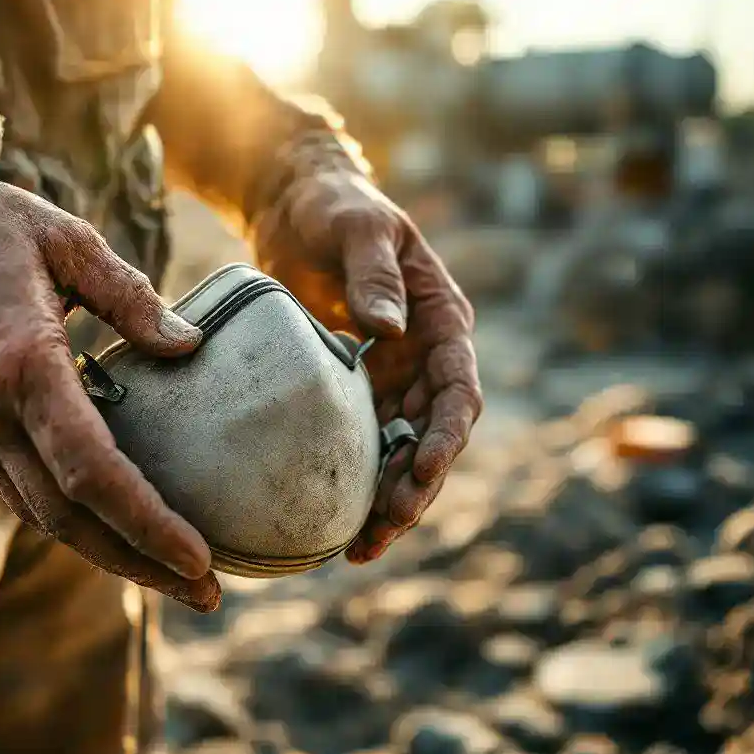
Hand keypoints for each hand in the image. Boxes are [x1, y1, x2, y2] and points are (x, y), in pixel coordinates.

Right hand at [0, 151, 220, 611]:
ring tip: (176, 576)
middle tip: (208, 596)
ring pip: (44, 518)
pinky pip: (22, 496)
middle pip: (70, 516)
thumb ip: (131, 296)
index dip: (147, 522)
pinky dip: (74, 524)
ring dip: (111, 555)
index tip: (201, 557)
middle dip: (142, 563)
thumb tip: (190, 347)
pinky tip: (117, 533)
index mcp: (19, 363)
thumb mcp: (68, 239)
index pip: (91, 469)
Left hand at [253, 168, 481, 563]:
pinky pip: (362, 440)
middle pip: (432, 435)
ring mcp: (389, 376)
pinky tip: (334, 515)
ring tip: (358, 546)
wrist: (295, 207)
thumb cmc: (335, 208)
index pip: (458, 390)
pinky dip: (355, 478)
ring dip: (387, 498)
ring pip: (400, 450)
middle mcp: (422, 357)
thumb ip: (375, 274)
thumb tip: (389, 329)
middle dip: (416, 486)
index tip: (425, 472)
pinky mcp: (353, 385)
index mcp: (442, 321)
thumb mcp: (356, 227)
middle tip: (382, 530)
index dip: (446, 437)